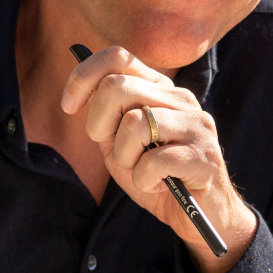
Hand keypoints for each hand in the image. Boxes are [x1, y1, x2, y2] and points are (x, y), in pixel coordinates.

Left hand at [62, 47, 258, 272]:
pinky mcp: (203, 156)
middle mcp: (181, 99)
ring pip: (133, 123)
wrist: (199, 215)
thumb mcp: (122, 144)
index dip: (83, 78)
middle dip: (99, 124)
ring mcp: (196, 125)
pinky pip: (152, 161)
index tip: (69, 107)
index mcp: (161, 89)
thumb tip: (83, 91)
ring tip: (142, 172)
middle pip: (117, 86)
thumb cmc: (157, 177)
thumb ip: (106, 117)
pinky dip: (144, 181)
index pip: (117, 57)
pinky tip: (159, 185)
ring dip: (125, 159)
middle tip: (115, 152)